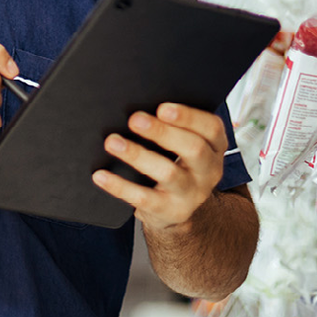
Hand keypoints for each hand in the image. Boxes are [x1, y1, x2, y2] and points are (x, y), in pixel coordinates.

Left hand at [91, 103, 226, 233]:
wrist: (178, 210)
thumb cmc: (176, 163)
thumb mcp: (184, 144)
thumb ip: (172, 125)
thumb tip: (138, 105)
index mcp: (215, 146)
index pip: (211, 128)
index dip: (188, 117)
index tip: (162, 107)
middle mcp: (209, 170)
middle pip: (193, 149)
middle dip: (162, 132)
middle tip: (134, 119)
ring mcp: (192, 194)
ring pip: (168, 173)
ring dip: (138, 155)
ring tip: (112, 142)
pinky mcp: (171, 211)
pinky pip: (144, 198)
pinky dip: (120, 186)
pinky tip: (101, 175)